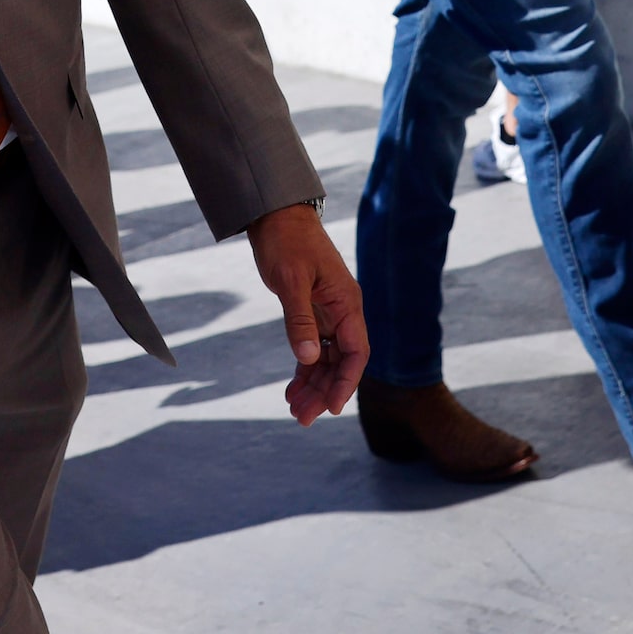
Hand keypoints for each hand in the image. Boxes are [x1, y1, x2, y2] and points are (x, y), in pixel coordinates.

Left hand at [245, 202, 368, 422]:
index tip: (332, 408)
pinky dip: (304, 369)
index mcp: (346, 303)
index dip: (346, 382)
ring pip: (327, 359)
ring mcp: (328, 312)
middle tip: (302, 418)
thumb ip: (300, 319)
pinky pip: (314, 348)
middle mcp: (342, 311)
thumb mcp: (290, 280)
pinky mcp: (312, 312)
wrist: (276, 215)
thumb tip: (309, 358)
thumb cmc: (286, 241)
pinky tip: (292, 390)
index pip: (355, 352)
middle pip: (341, 362)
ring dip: (313, 385)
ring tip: (295, 410)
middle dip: (324, 391)